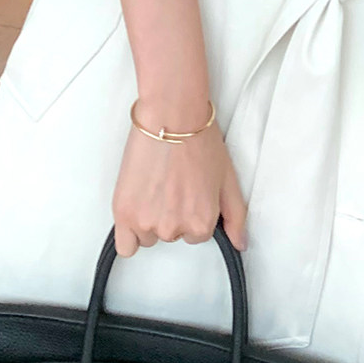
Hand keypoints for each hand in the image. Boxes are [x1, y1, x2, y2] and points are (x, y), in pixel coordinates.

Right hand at [113, 114, 247, 258]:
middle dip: (171, 214)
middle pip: (171, 235)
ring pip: (148, 236)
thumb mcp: (227, 179)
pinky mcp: (124, 213)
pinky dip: (129, 234)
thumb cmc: (199, 140)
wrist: (171, 115)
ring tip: (153, 186)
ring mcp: (147, 222)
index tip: (187, 191)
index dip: (191, 211)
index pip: (195, 235)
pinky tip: (136, 212)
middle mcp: (174, 228)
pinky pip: (125, 246)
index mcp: (201, 223)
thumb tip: (240, 244)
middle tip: (170, 183)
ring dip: (149, 218)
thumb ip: (236, 216)